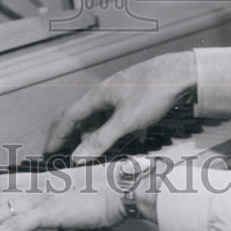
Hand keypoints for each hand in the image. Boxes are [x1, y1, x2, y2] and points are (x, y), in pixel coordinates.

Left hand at [0, 164, 126, 230]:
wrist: (124, 187)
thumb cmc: (109, 192)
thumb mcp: (79, 196)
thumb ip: (61, 202)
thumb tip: (49, 215)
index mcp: (44, 180)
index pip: (3, 188)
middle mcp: (36, 185)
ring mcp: (39, 197)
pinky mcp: (45, 211)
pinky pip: (10, 227)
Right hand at [43, 51, 196, 159]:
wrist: (182, 73)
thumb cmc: (152, 93)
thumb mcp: (125, 121)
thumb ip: (101, 140)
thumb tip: (76, 157)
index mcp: (98, 95)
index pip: (69, 117)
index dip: (57, 135)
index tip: (48, 152)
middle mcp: (107, 94)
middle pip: (85, 117)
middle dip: (76, 137)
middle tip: (69, 157)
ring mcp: (123, 95)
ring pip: (105, 118)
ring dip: (100, 136)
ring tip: (98, 154)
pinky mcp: (138, 99)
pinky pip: (123, 118)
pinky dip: (122, 131)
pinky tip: (133, 140)